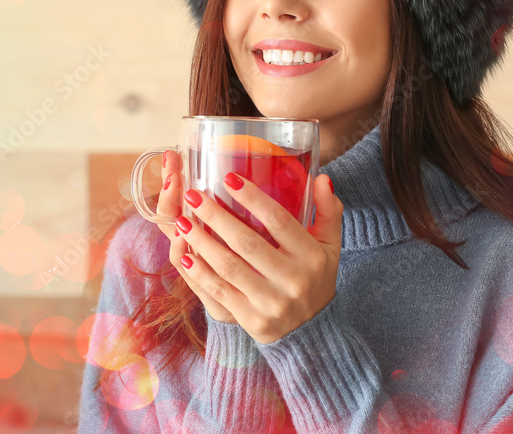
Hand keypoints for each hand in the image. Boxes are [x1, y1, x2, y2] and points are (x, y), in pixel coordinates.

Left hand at [164, 159, 344, 343]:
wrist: (313, 333)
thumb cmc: (316, 279)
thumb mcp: (330, 246)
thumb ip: (328, 211)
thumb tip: (322, 178)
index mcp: (312, 256)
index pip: (278, 220)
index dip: (252, 198)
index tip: (228, 179)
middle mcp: (292, 280)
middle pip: (247, 242)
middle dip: (216, 216)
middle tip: (194, 196)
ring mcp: (271, 302)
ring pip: (228, 266)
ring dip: (201, 242)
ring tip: (182, 221)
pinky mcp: (252, 320)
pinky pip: (220, 292)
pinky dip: (199, 273)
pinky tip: (185, 256)